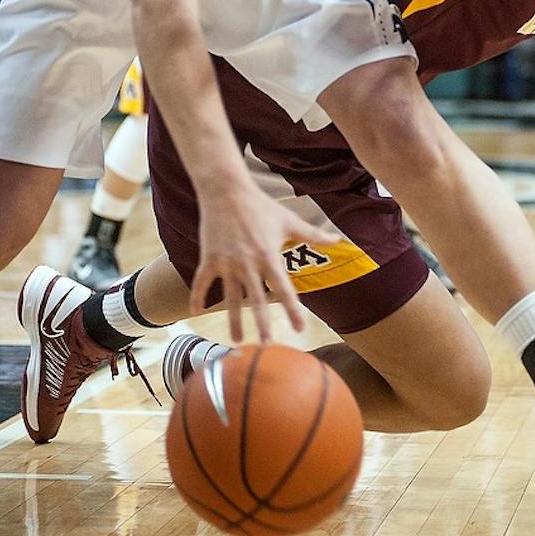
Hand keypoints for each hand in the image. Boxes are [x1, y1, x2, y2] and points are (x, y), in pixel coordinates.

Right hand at [190, 185, 340, 343]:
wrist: (226, 191)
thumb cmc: (261, 206)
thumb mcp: (289, 220)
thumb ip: (313, 234)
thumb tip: (338, 239)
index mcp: (269, 255)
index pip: (284, 288)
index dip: (292, 309)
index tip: (299, 328)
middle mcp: (248, 263)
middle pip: (257, 299)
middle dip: (262, 323)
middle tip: (266, 344)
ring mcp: (226, 262)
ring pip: (230, 297)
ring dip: (234, 319)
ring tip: (237, 339)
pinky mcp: (209, 258)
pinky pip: (202, 282)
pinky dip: (197, 297)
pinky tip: (196, 313)